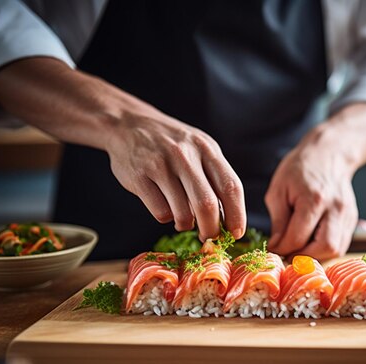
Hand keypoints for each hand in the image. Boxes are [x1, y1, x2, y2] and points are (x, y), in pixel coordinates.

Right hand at [106, 111, 245, 238]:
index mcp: (207, 149)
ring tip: (184, 220)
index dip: (237, 214)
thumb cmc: (173, 144)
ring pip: (182, 213)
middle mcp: (185, 156)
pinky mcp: (139, 177)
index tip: (236, 233)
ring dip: (186, 225)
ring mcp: (161, 166)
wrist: (129, 124)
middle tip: (209, 237)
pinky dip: (166, 218)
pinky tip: (165, 207)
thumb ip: (214, 177)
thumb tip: (228, 218)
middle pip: (207, 204)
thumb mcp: (199, 149)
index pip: (231, 186)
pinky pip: (160, 212)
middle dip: (211, 229)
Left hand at [265, 126, 358, 259]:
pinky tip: (313, 243)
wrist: (329, 154)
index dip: (282, 249)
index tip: (273, 248)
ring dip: (317, 256)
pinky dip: (325, 249)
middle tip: (288, 254)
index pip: (298, 238)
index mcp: (314, 199)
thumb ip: (278, 221)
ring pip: (337, 249)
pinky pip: (341, 244)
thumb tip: (277, 247)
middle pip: (325, 248)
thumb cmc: (300, 168)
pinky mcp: (352, 219)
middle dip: (304, 257)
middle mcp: (335, 209)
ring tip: (300, 249)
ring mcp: (347, 215)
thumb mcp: (279, 190)